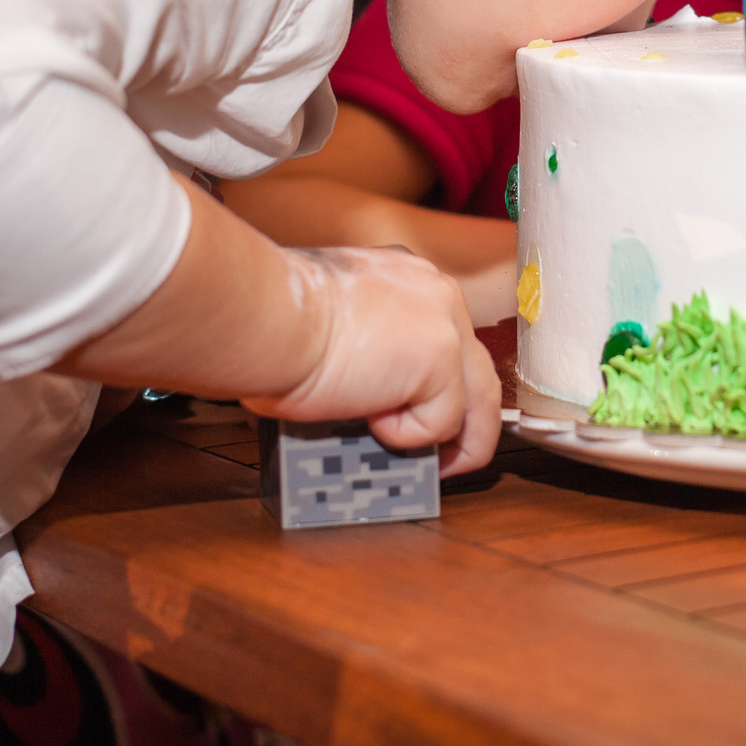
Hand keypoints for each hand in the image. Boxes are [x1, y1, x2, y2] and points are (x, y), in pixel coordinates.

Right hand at [250, 245, 501, 473]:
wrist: (266, 316)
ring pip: (479, 399)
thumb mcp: (330, 328)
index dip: (441, 383)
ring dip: (460, 442)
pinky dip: (408, 436)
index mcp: (406, 277)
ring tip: (435, 467)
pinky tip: (370, 420)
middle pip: (475, 367)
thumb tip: (364, 396)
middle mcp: (434, 293)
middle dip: (467, 419)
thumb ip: (364, 353)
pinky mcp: (441, 360)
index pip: (446, 336)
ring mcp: (445, 325)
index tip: (422, 410)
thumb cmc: (274, 319)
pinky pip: (441, 421)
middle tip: (446, 453)